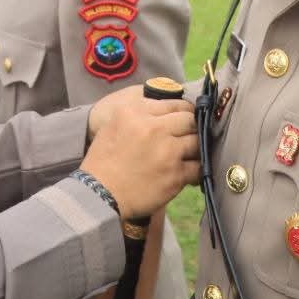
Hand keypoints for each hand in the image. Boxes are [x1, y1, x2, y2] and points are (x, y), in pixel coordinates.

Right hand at [82, 92, 197, 218]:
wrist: (99, 194)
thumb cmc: (103, 161)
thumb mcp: (114, 125)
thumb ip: (138, 115)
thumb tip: (164, 113)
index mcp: (136, 112)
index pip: (174, 104)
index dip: (182, 112)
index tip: (183, 121)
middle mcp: (153, 128)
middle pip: (189, 120)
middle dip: (191, 128)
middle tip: (187, 137)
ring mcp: (167, 151)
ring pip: (197, 142)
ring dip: (194, 149)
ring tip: (187, 156)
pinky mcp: (176, 174)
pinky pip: (198, 167)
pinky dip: (195, 170)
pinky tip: (188, 173)